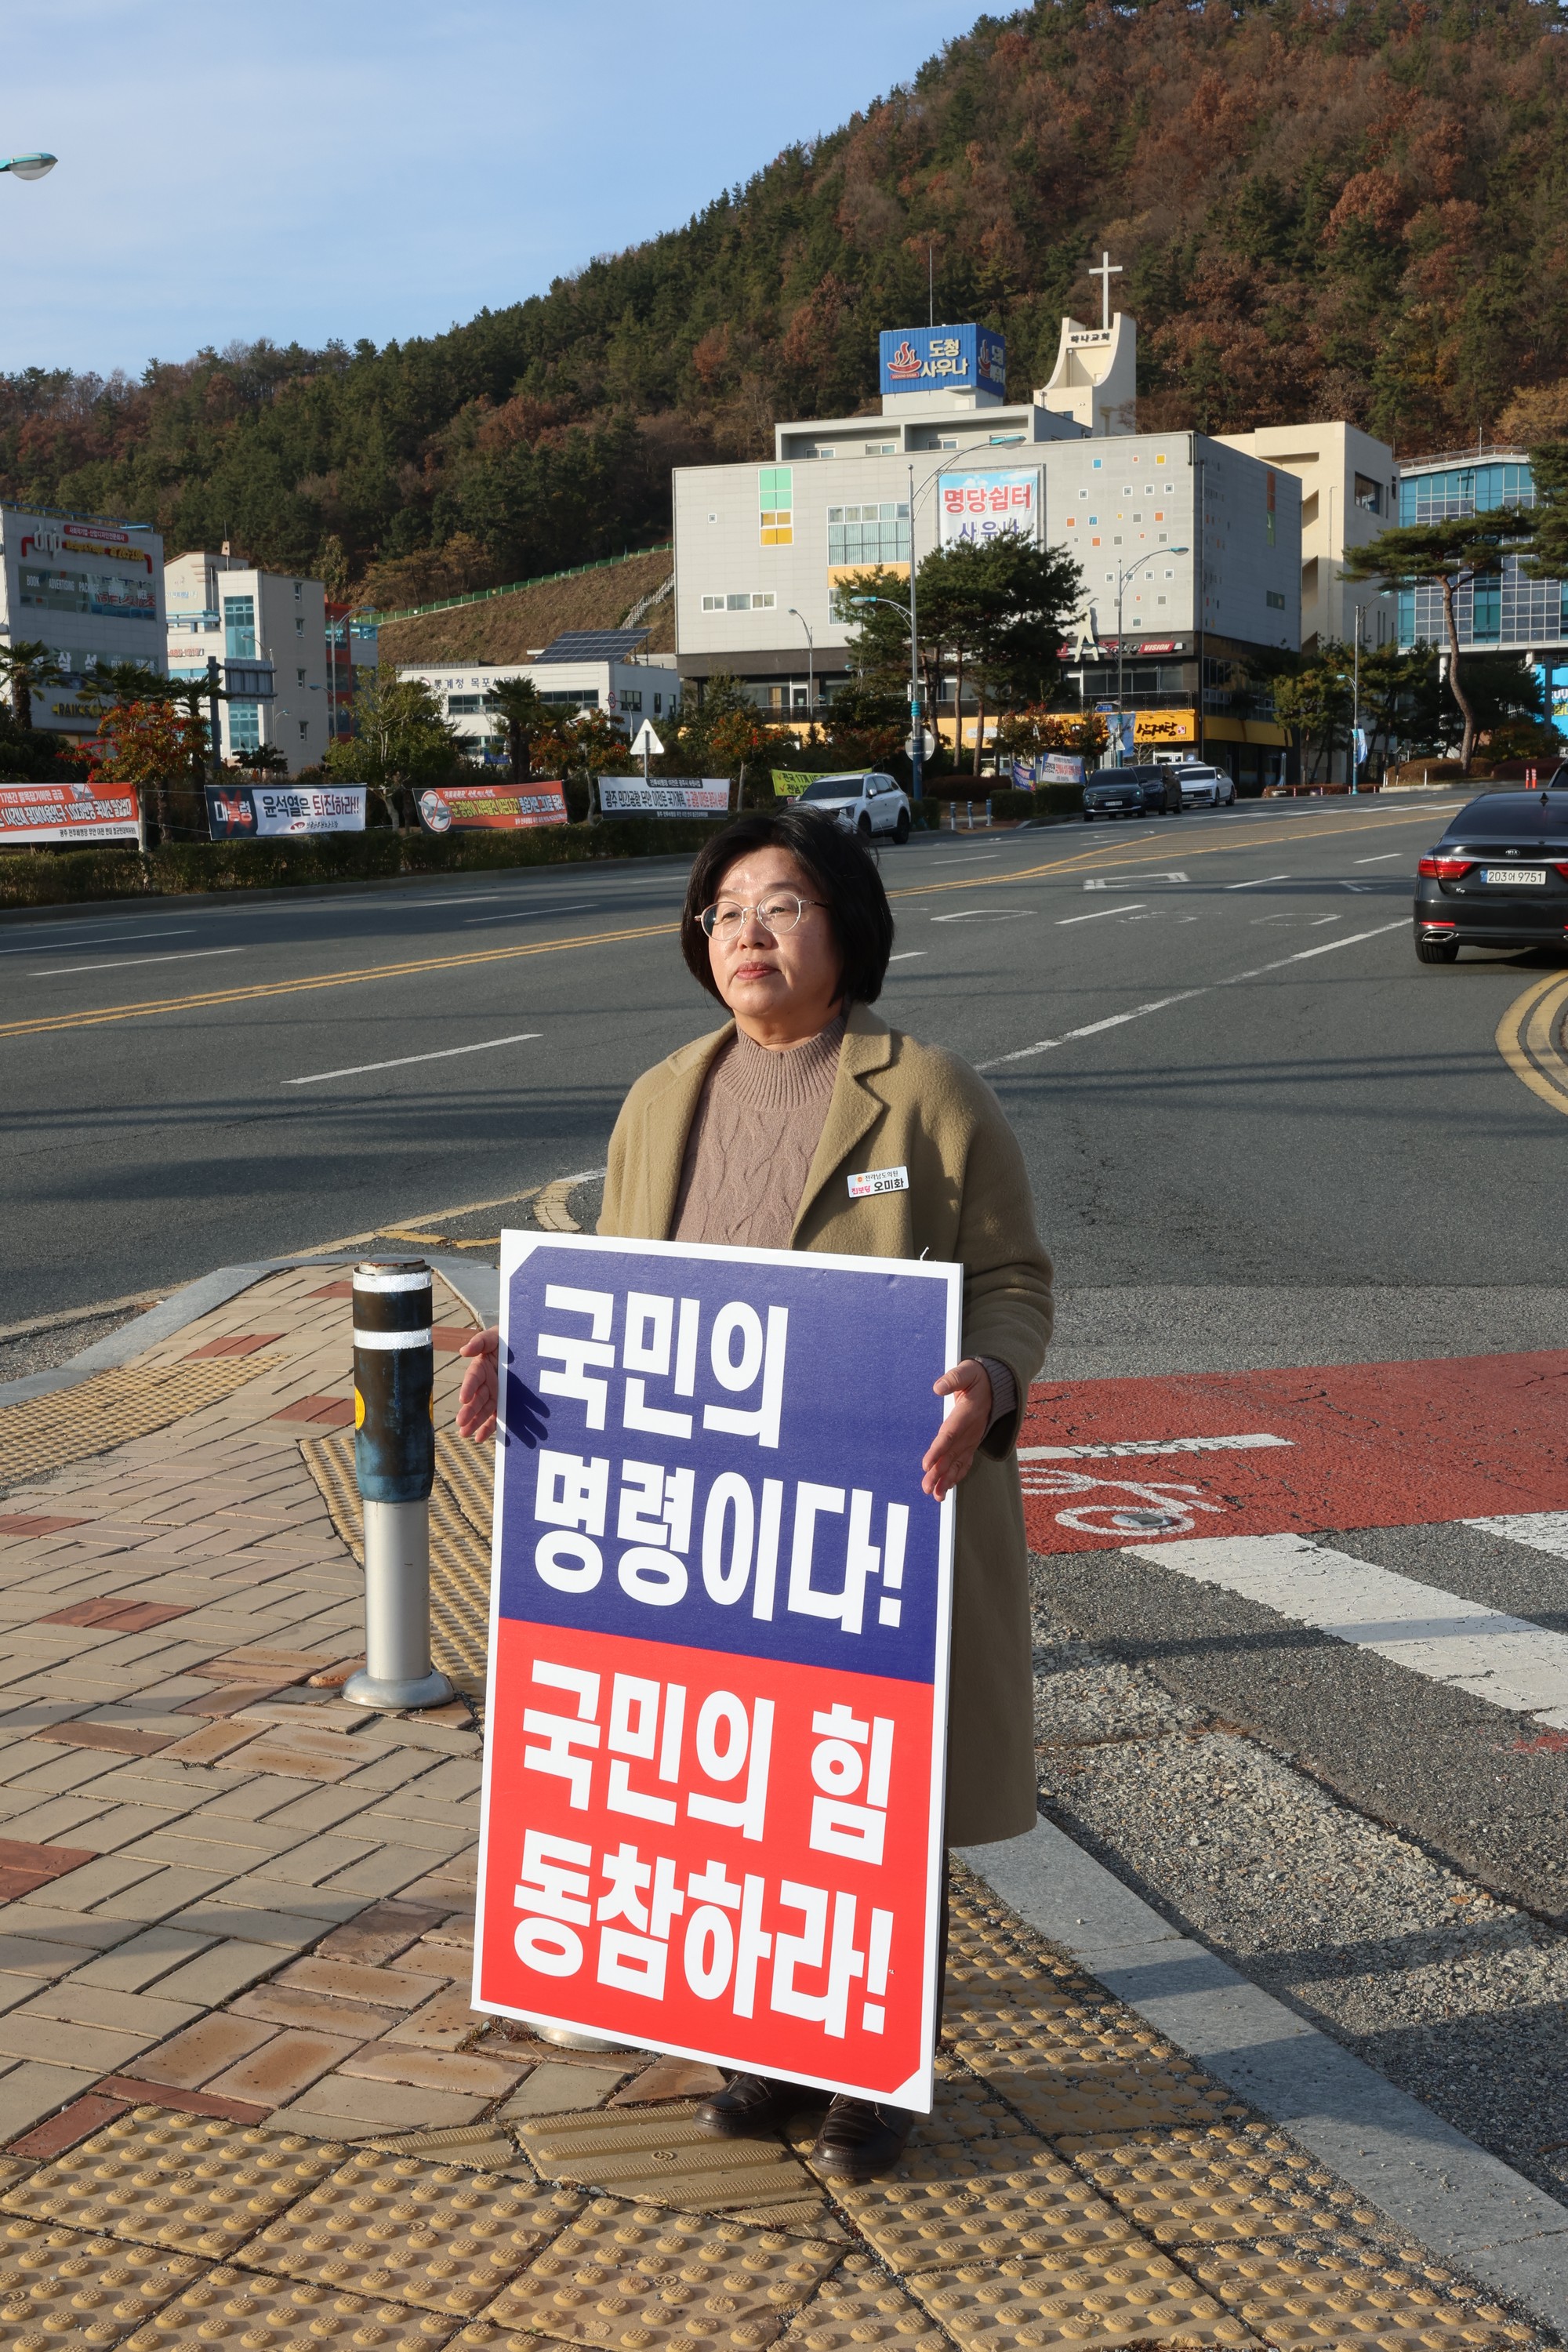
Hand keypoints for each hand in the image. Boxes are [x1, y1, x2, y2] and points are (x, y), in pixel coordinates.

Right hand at [456, 1327, 499, 1442]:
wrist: (524, 1346)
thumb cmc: (506, 1340)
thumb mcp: (494, 1336)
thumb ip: (480, 1341)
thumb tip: (463, 1351)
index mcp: (481, 1367)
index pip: (473, 1378)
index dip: (468, 1387)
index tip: (463, 1398)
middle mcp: (486, 1383)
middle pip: (476, 1398)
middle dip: (468, 1411)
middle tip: (460, 1422)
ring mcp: (494, 1395)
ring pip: (483, 1411)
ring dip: (474, 1422)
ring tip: (465, 1434)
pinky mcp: (503, 1404)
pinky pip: (495, 1417)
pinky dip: (487, 1428)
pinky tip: (479, 1438)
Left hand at [922, 1359, 992, 1501]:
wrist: (999, 1385)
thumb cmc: (978, 1377)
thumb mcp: (967, 1371)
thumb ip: (953, 1378)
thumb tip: (937, 1387)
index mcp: (967, 1413)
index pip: (950, 1434)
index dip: (938, 1450)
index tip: (927, 1465)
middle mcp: (971, 1430)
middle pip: (952, 1454)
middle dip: (939, 1473)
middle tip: (927, 1488)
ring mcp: (973, 1438)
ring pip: (958, 1462)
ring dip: (947, 1480)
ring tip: (936, 1496)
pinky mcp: (972, 1442)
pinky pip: (964, 1462)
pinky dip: (956, 1476)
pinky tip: (946, 1489)